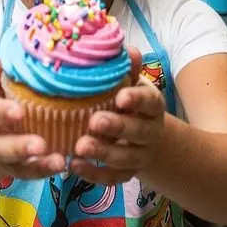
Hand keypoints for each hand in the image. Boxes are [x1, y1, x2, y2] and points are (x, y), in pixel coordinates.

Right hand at [0, 59, 65, 178]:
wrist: (6, 122)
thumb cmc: (10, 95)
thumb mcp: (3, 82)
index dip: (2, 113)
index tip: (20, 111)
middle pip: (1, 147)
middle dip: (19, 147)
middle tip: (41, 145)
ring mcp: (6, 158)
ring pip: (18, 166)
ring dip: (38, 165)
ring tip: (59, 161)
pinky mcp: (21, 169)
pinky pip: (33, 174)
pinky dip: (47, 171)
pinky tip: (64, 165)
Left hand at [70, 49, 165, 185]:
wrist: (144, 137)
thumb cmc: (129, 101)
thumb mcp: (130, 82)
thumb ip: (127, 69)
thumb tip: (126, 48)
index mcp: (152, 105)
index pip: (150, 101)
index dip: (136, 100)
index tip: (120, 97)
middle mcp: (151, 132)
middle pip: (138, 132)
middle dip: (117, 127)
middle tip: (94, 122)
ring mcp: (140, 155)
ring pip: (126, 158)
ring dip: (103, 153)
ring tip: (80, 147)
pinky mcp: (127, 174)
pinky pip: (113, 178)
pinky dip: (94, 175)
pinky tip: (74, 166)